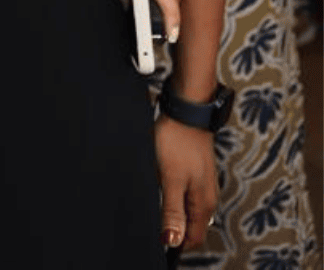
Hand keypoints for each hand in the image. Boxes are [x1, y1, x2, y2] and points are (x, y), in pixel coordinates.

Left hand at [154, 116, 217, 249]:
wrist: (186, 115)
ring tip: (154, 204)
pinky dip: (173, 199)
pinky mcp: (194, 176)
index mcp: (204, 205)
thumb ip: (173, 211)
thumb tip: (172, 240)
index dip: (176, 243)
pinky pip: (184, 197)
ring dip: (172, 214)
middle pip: (191, 227)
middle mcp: (207, 199)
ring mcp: (202, 187)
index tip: (157, 241)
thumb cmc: (178, 144)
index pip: (193, 238)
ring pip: (187, 212)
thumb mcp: (171, 180)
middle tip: (150, 222)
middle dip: (173, 230)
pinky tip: (160, 190)